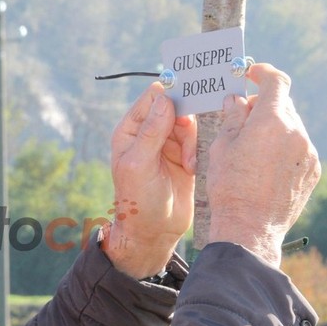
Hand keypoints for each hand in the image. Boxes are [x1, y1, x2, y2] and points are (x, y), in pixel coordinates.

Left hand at [104, 83, 196, 277]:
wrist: (154, 232)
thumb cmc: (139, 201)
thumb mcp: (140, 165)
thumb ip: (152, 131)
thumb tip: (164, 98)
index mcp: (130, 131)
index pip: (151, 98)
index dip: (169, 93)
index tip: (188, 94)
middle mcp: (147, 133)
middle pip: (174, 107)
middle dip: (185, 120)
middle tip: (188, 138)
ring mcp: (166, 144)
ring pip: (188, 123)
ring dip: (191, 140)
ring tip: (188, 163)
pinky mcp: (184, 156)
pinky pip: (196, 139)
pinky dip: (197, 151)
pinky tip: (192, 169)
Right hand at [207, 63, 320, 265]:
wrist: (249, 228)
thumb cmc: (230, 187)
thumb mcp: (222, 147)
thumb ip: (233, 117)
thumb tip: (238, 99)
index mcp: (271, 121)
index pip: (276, 81)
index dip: (263, 72)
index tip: (252, 73)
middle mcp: (296, 132)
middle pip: (283, 104)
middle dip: (264, 105)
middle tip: (243, 116)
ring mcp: (308, 152)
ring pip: (292, 127)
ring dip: (274, 128)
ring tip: (253, 148)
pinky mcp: (313, 170)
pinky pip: (299, 148)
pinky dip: (284, 147)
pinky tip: (266, 166)